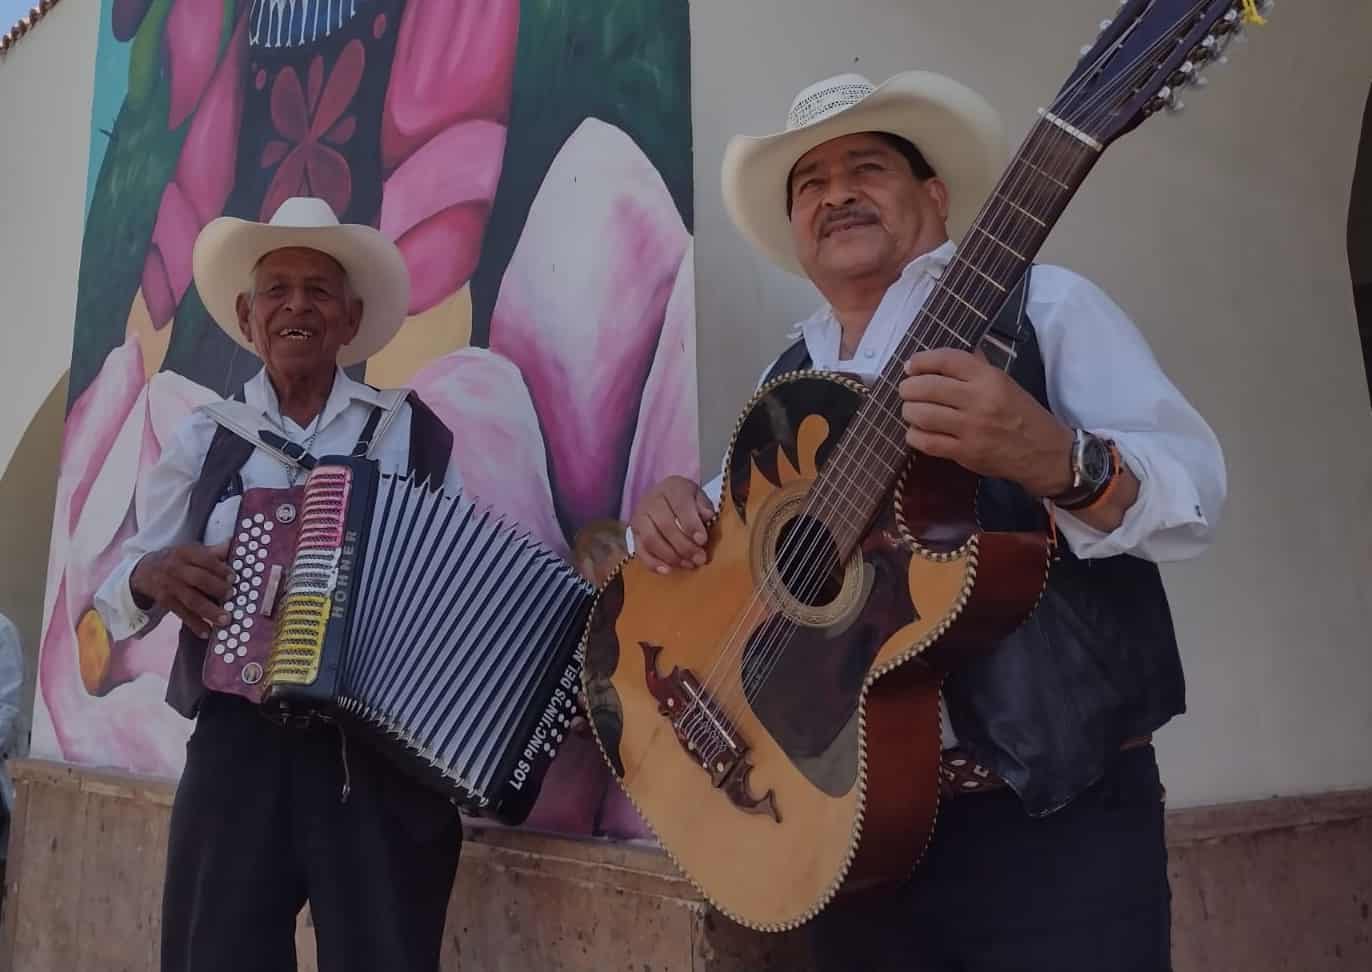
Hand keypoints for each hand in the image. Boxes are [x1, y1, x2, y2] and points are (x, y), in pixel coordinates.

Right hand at [130, 541, 234, 638]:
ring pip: (191, 600)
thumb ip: (213, 551)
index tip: (233, 577)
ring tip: (225, 619)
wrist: (144, 571)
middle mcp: (176, 569)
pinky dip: (195, 624)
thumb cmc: (176, 560)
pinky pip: (182, 614)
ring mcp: (170, 587)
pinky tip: (207, 632)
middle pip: (198, 579)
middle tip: (231, 595)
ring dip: (209, 611)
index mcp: (185, 553)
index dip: (219, 568)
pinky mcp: (166, 602)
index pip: (204, 559)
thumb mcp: (190, 551)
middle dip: (216, 588)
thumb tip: (233, 545)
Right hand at [628, 475, 714, 573]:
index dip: (691, 524)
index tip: (702, 540)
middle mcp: (651, 501)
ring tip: (688, 564)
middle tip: (700, 558)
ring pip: (651, 540)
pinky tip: (667, 571)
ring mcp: (639, 518)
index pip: (680, 505)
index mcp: (670, 488)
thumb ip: (703, 506)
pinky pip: (640, 551)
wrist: (664, 498)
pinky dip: (653, 563)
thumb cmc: (686, 500)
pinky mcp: (633, 534)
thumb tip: (707, 517)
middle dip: (684, 545)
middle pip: (665, 525)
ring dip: (671, 556)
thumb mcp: (698, 497)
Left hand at [900, 349, 1073, 497]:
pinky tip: (916, 431)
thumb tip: (943, 358)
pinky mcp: (966, 453)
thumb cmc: (1022, 414)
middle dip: (908, 388)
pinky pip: (927, 442)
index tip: (910, 366)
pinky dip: (914, 435)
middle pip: (927, 387)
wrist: (1044, 451)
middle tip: (907, 391)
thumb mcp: (1005, 383)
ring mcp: (971, 428)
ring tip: (911, 410)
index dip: (921, 360)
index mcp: (989, 378)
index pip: (946, 360)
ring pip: (922, 414)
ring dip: (909, 411)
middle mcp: (979, 400)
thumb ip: (976, 368)